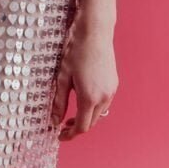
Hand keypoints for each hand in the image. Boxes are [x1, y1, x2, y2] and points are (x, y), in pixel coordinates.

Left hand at [49, 13, 117, 141]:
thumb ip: (59, 102)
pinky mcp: (114, 83)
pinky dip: (94, 107)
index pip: (82, 126)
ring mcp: (112, 90)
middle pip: (92, 122)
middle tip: (63, 124)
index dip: (70, 134)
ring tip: (72, 113)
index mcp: (89, 97)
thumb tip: (54, 120)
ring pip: (100, 113)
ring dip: (87, 117)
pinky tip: (84, 99)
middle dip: (78, 126)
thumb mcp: (62, 78)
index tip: (60, 135)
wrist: (95, 32)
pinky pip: (105, 102)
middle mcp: (104, 97)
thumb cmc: (76, 51)